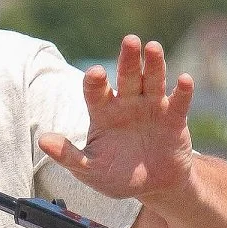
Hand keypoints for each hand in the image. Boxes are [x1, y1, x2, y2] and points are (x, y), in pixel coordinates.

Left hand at [38, 35, 194, 200]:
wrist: (150, 186)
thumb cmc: (114, 174)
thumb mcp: (88, 169)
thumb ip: (67, 155)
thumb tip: (42, 140)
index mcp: (103, 113)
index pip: (96, 92)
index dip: (95, 82)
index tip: (95, 73)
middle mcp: (126, 104)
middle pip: (127, 77)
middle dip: (128, 59)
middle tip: (129, 40)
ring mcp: (151, 108)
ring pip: (153, 81)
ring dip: (154, 64)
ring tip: (153, 47)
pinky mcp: (174, 119)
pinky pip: (178, 102)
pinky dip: (182, 91)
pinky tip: (184, 80)